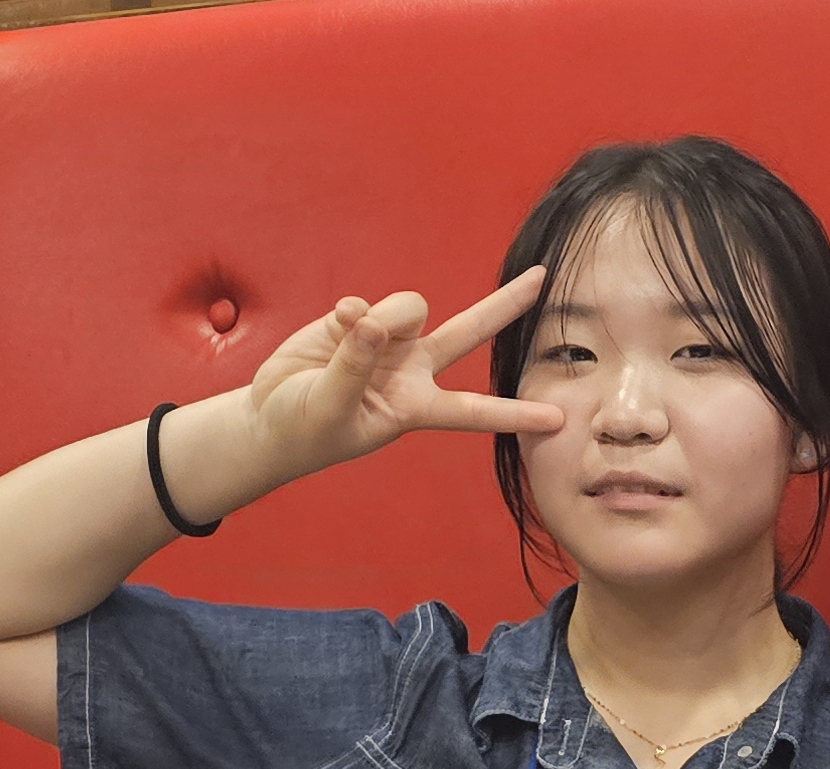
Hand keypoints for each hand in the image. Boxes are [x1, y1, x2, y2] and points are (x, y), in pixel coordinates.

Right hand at [239, 268, 564, 479]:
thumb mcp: (331, 408)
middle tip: (543, 276)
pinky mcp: (358, 321)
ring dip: (382, 318)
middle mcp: (412, 369)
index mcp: (416, 407)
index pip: (474, 410)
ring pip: (408, 308)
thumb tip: (376, 322)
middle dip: (506, 304)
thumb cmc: (305, 430)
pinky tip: (334, 326)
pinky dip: (349, 314)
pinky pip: (365, 304)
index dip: (515, 413)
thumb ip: (355, 366)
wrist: (270, 417)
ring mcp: (388, 341)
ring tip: (349, 338)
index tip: (559, 418)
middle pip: (470, 331)